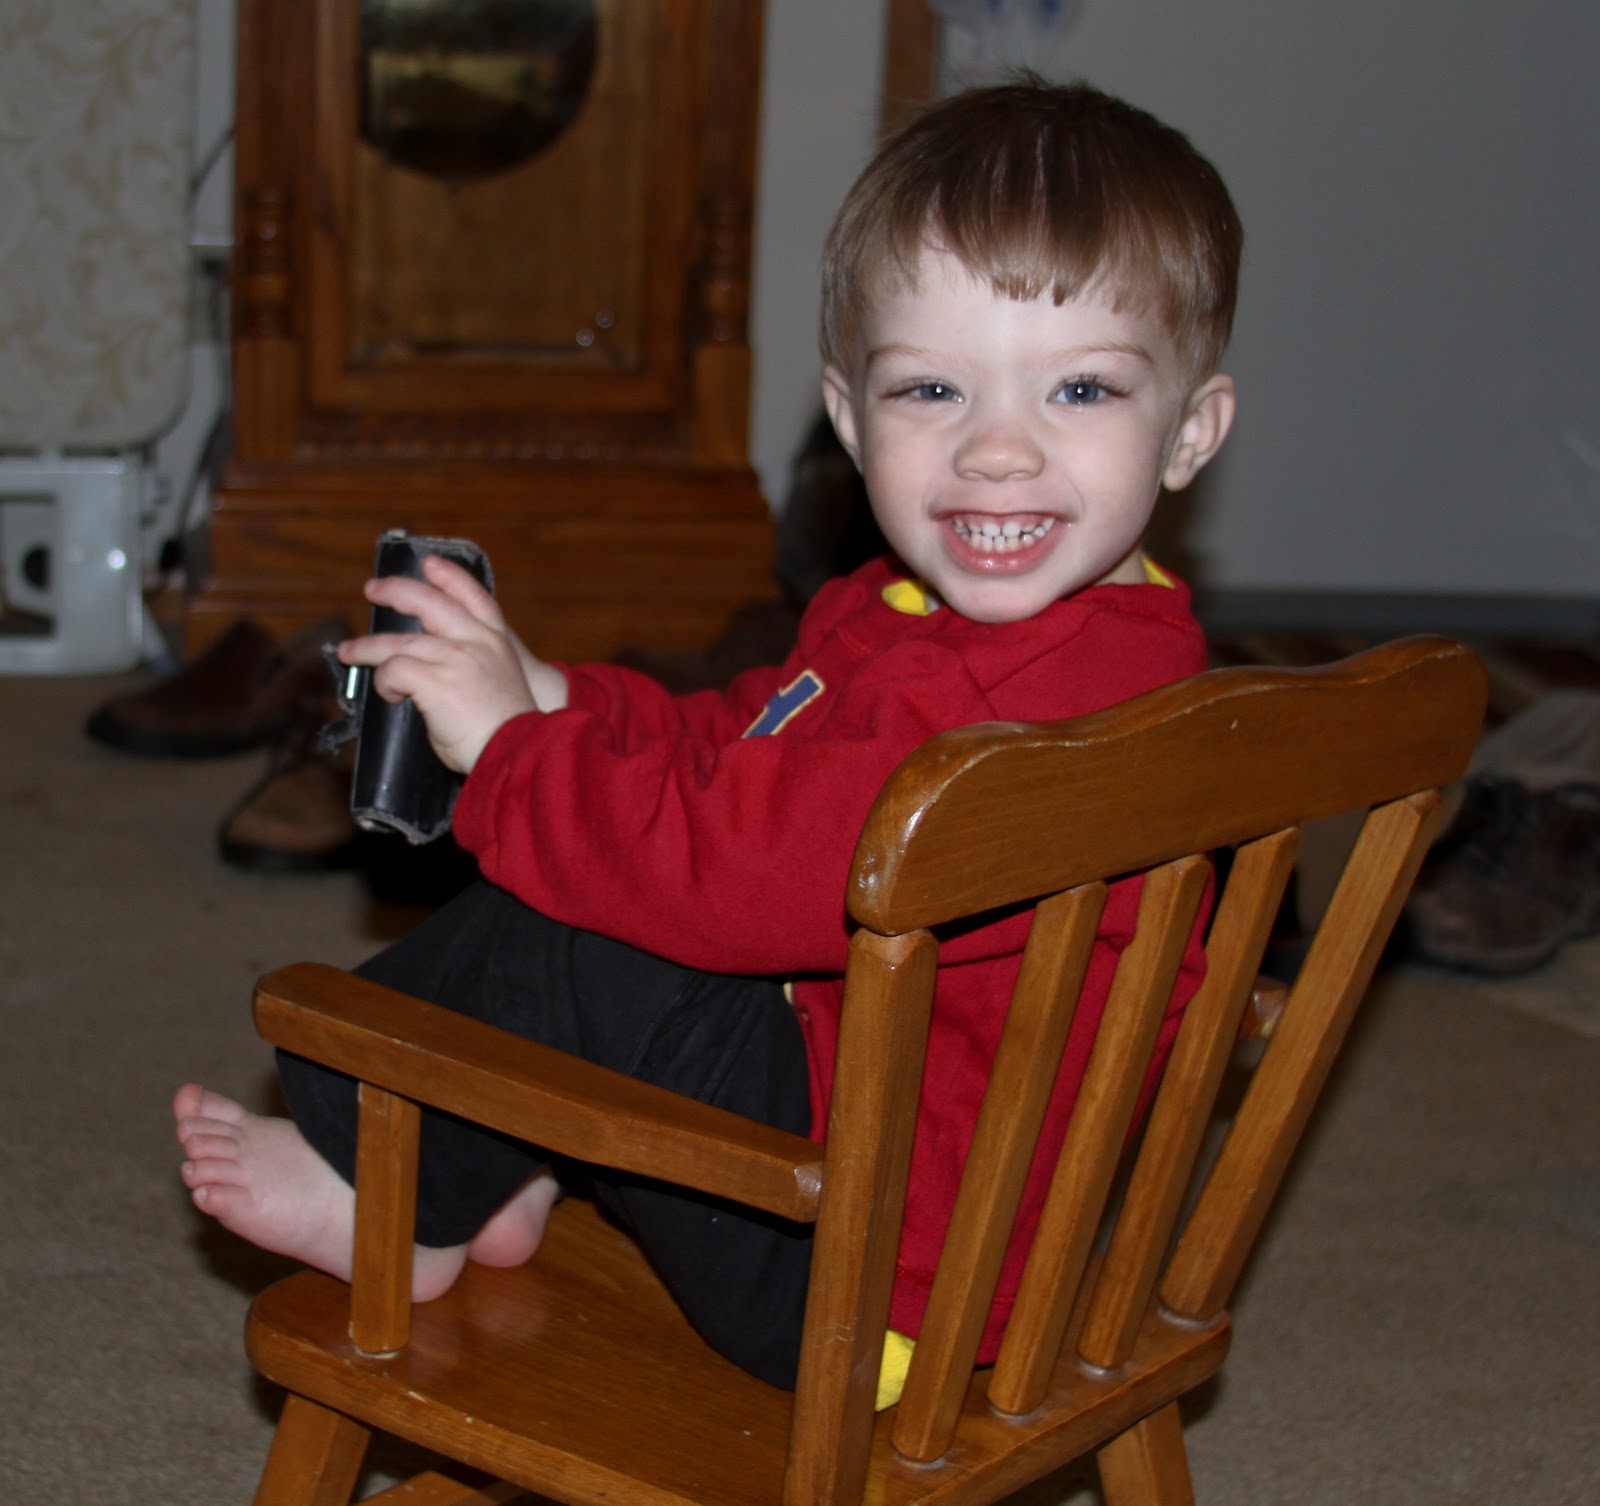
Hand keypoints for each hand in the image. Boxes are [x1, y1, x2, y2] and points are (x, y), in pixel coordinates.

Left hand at [336, 555, 567, 773]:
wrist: (518, 751)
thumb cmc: (508, 729)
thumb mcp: (500, 682)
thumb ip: (471, 666)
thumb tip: (432, 670)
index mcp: (496, 642)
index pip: (473, 595)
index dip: (449, 576)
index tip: (429, 564)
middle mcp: (477, 642)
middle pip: (429, 602)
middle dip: (396, 591)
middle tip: (373, 589)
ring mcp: (454, 658)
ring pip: (398, 642)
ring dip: (367, 647)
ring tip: (348, 651)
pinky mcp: (435, 681)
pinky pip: (394, 670)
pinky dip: (384, 683)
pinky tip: (390, 696)